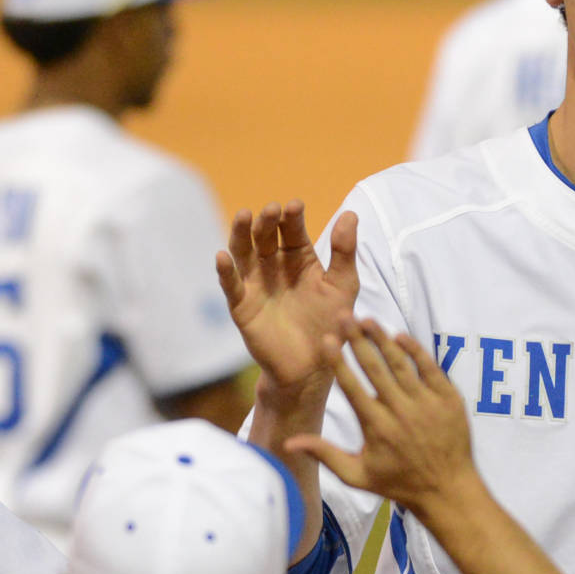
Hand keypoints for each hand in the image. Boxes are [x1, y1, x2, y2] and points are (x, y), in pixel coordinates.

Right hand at [216, 203, 359, 395]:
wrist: (313, 367)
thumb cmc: (330, 324)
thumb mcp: (342, 287)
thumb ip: (344, 253)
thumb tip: (351, 214)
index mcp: (299, 257)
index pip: (293, 230)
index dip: (293, 217)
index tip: (295, 205)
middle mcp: (274, 265)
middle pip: (265, 236)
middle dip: (267, 221)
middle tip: (272, 209)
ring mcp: (255, 283)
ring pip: (243, 252)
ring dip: (241, 233)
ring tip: (244, 216)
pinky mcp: (242, 306)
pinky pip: (231, 286)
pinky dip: (225, 271)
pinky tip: (222, 257)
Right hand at [286, 319, 480, 518]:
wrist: (448, 491)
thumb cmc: (398, 483)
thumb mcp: (357, 476)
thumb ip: (325, 455)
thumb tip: (288, 443)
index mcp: (377, 427)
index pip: (353, 388)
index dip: (338, 362)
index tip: (326, 340)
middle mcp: (401, 413)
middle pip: (376, 368)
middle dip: (358, 340)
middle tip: (344, 316)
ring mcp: (427, 404)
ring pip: (401, 364)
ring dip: (383, 339)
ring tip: (367, 319)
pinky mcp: (449, 400)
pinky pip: (430, 368)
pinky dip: (415, 351)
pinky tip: (399, 336)